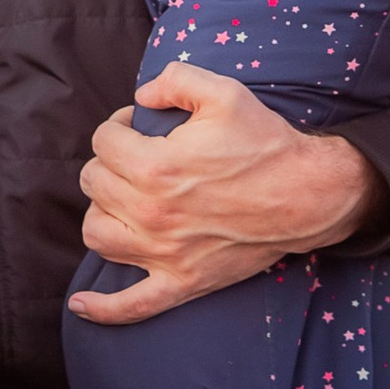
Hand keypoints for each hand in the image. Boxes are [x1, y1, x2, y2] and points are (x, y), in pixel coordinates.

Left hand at [69, 64, 376, 330]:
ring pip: (97, 233)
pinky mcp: (182, 282)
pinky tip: (80, 304)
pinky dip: (102, 309)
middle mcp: (151, 213)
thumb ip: (174, 79)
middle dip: (110, 162)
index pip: (103, 141)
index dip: (118, 126)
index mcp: (155, 166)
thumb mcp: (223, 92)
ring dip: (103, 212)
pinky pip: (132, 305)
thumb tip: (140, 96)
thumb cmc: (265, 143)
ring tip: (123, 199)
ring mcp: (164, 253)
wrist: (308, 195)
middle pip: (94, 183)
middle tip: (137, 157)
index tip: (136, 126)